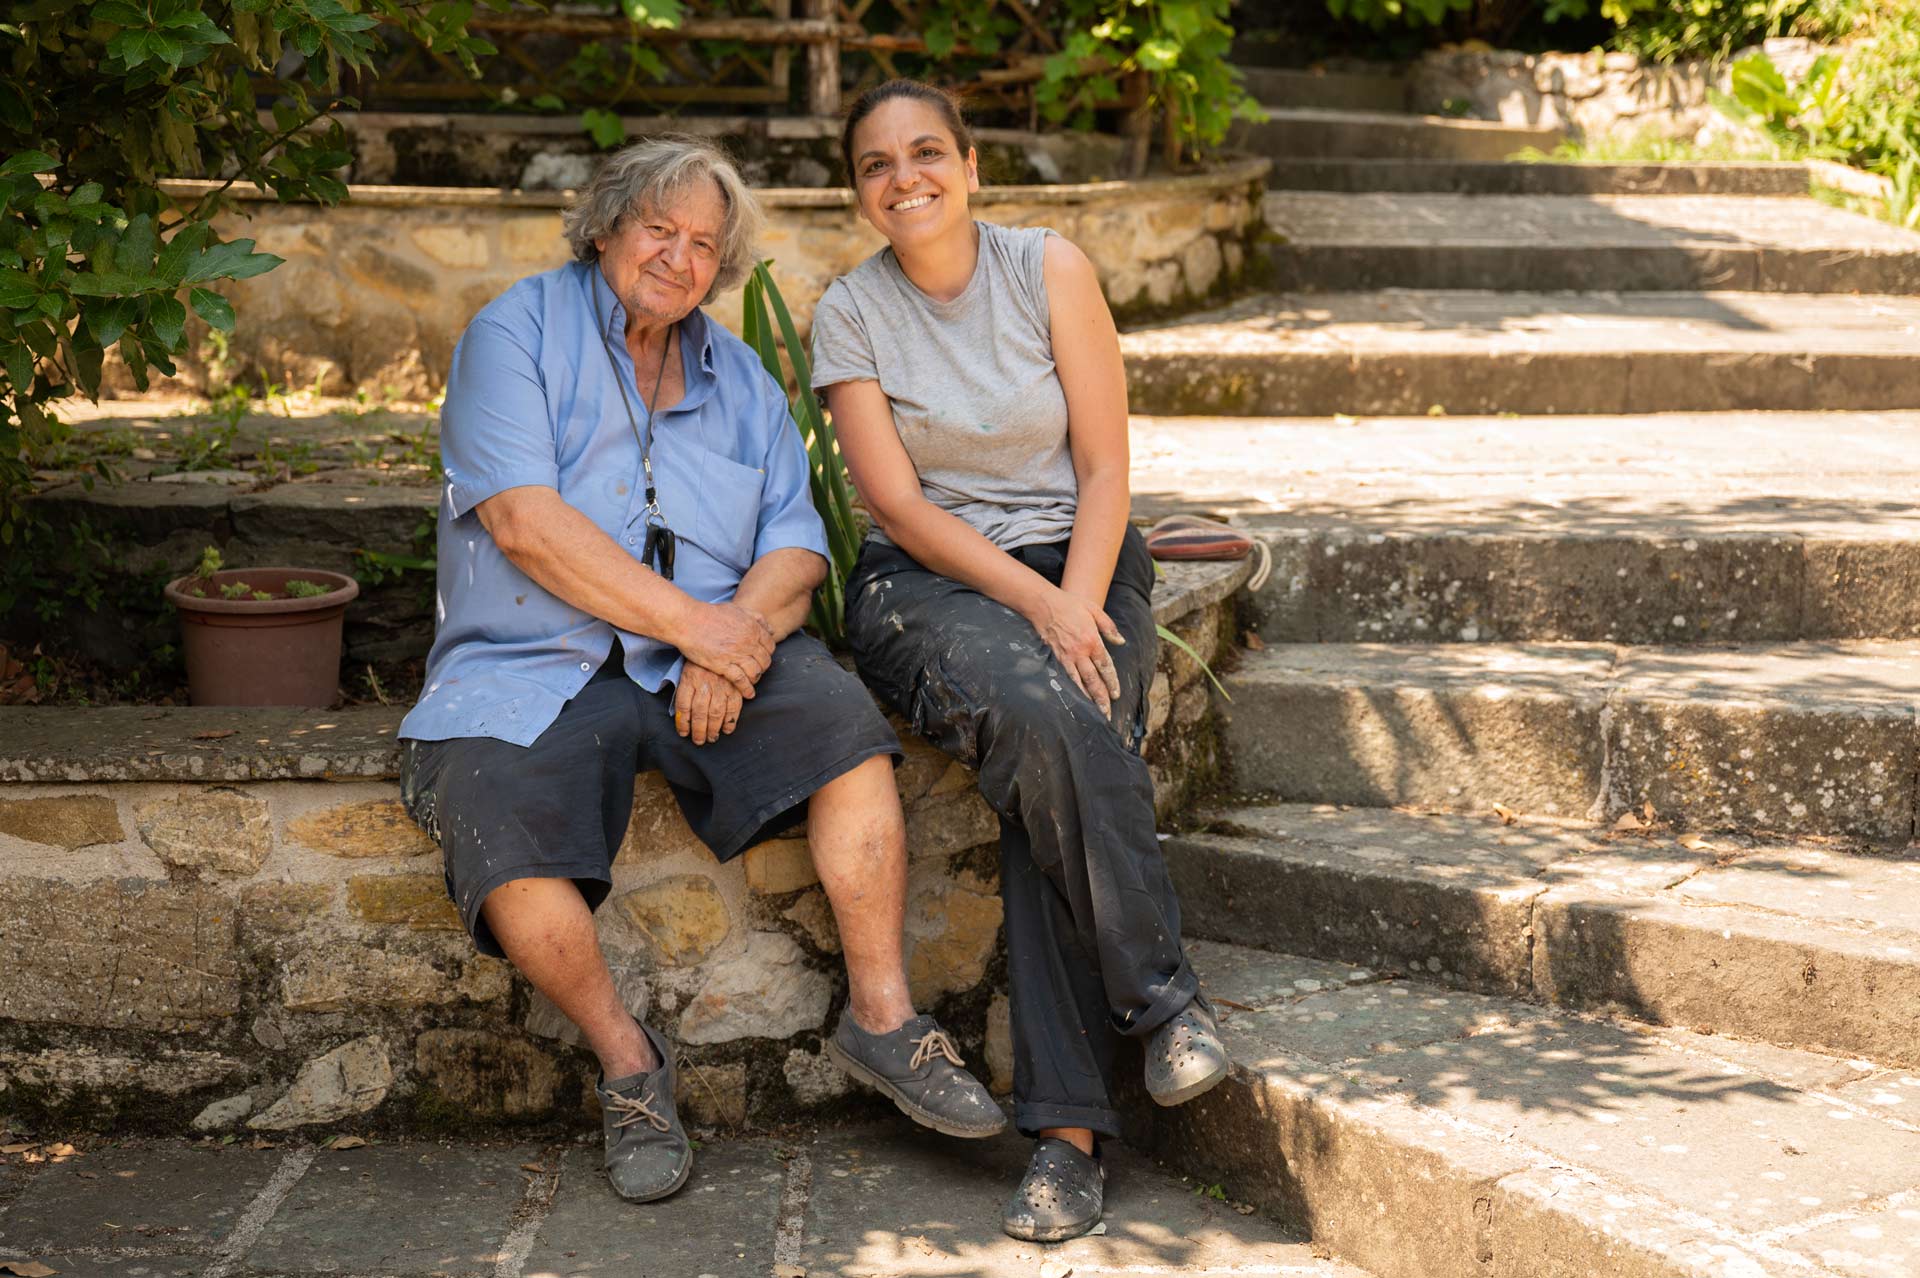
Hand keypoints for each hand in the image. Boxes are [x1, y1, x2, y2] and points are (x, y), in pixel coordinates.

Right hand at [671, 602, 774, 697]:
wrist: (689, 621)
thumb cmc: (710, 614)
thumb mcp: (736, 609)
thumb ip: (755, 617)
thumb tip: (769, 629)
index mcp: (752, 628)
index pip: (770, 645)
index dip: (767, 652)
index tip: (761, 656)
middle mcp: (748, 642)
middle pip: (764, 660)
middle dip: (762, 666)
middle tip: (757, 669)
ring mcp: (736, 655)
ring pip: (755, 672)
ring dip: (755, 678)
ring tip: (752, 680)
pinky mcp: (724, 666)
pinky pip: (741, 681)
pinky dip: (747, 689)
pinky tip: (749, 694)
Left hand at [673, 662, 744, 745]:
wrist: (721, 642)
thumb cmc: (701, 661)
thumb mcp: (687, 670)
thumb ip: (685, 690)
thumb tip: (681, 715)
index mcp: (689, 679)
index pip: (683, 706)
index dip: (682, 723)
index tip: (684, 733)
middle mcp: (704, 684)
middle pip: (699, 713)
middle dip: (698, 731)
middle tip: (699, 741)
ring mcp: (721, 685)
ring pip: (715, 713)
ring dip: (713, 729)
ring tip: (711, 738)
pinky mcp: (735, 686)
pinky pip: (733, 707)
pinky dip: (731, 721)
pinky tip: (727, 729)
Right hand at [1025, 585, 1124, 716]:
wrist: (1043, 603)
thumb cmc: (1069, 604)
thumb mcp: (1094, 610)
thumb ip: (1109, 627)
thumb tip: (1121, 642)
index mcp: (1092, 640)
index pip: (1105, 666)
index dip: (1112, 682)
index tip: (1116, 694)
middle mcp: (1080, 651)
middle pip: (1093, 679)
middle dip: (1101, 698)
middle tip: (1107, 713)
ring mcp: (1066, 656)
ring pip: (1079, 682)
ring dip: (1088, 699)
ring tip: (1094, 712)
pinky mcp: (1054, 657)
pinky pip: (1065, 677)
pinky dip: (1072, 690)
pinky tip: (1075, 699)